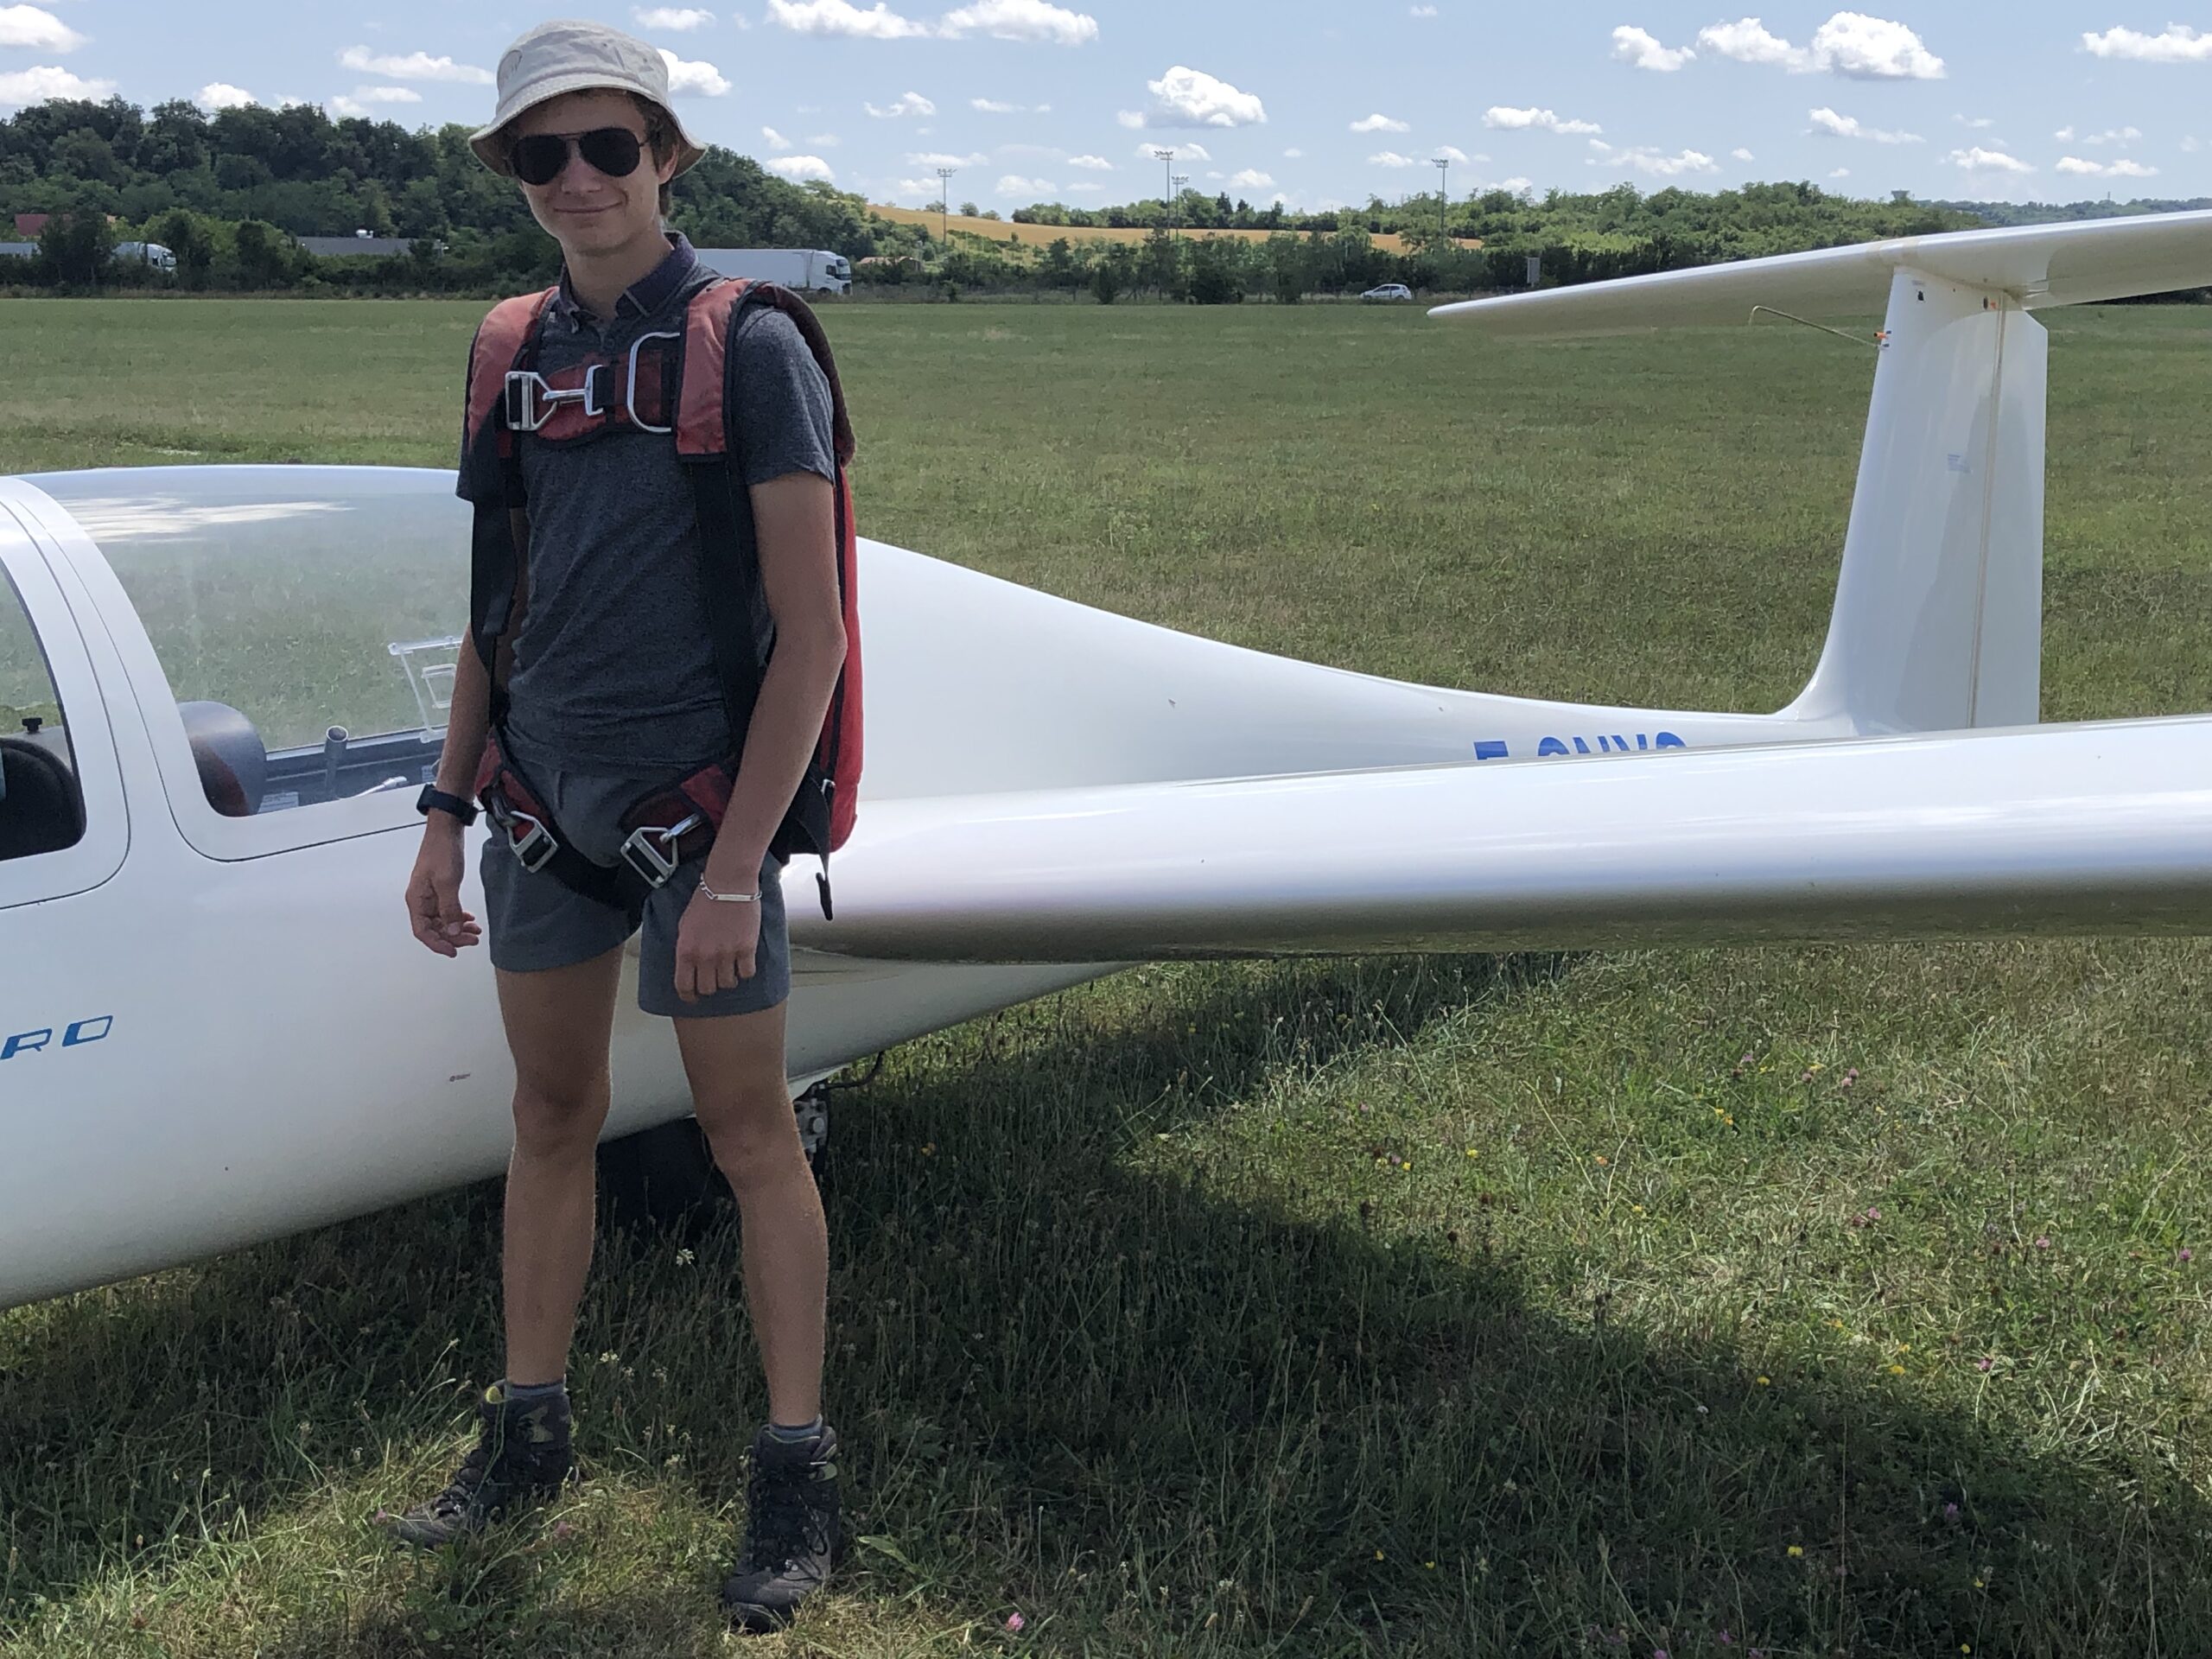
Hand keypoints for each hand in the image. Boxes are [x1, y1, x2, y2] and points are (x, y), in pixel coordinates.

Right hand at [406, 823, 480, 956]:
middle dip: (453, 937)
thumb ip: (449, 909)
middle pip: (434, 928)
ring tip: (475, 930)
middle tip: (472, 939)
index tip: (453, 952)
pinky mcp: (440, 889)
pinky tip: (469, 919)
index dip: (437, 944)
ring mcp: (430, 895)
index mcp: (416, 899)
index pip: (422, 931)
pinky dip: (458, 916)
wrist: (447, 830)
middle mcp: (420, 900)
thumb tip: (451, 932)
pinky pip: (447, 910)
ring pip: (442, 921)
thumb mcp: (447, 882)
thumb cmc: (442, 851)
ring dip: (457, 928)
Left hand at [673, 883, 759, 1002]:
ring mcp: (727, 954)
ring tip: (729, 969)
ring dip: (728, 980)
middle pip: (707, 989)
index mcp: (686, 950)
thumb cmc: (706, 899)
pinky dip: (745, 972)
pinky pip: (747, 973)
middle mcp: (705, 956)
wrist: (728, 884)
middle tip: (713, 980)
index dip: (688, 996)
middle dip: (709, 987)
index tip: (692, 997)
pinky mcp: (746, 949)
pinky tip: (743, 963)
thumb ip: (686, 947)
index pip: (684, 986)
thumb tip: (689, 964)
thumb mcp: (684, 924)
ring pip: (728, 984)